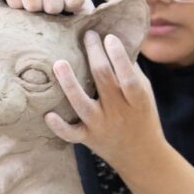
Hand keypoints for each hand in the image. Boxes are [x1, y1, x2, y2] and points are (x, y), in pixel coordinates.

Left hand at [45, 30, 165, 174]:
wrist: (142, 158)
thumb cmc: (142, 116)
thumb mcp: (145, 94)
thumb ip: (131, 71)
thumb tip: (116, 39)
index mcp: (137, 100)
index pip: (128, 75)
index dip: (118, 56)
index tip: (109, 37)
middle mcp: (118, 112)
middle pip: (104, 80)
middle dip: (94, 54)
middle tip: (88, 36)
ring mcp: (101, 126)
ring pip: (82, 104)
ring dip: (69, 83)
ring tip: (59, 63)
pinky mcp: (88, 139)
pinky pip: (71, 134)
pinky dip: (59, 126)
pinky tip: (48, 114)